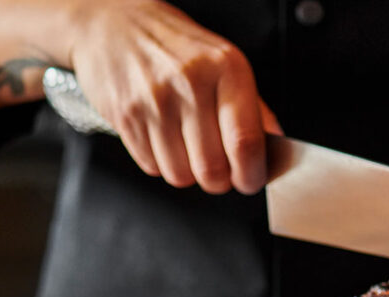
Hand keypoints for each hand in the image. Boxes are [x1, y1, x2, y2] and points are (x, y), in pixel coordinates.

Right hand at [67, 0, 280, 193]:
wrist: (114, 25)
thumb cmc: (175, 46)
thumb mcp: (223, 63)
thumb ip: (253, 107)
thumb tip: (275, 145)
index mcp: (225, 68)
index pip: (244, 143)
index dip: (251, 175)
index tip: (251, 180)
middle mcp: (190, 83)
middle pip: (212, 169)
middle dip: (219, 180)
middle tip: (219, 169)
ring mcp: (154, 101)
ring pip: (180, 175)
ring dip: (188, 172)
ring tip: (186, 146)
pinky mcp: (126, 117)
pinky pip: (152, 167)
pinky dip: (161, 162)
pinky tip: (162, 136)